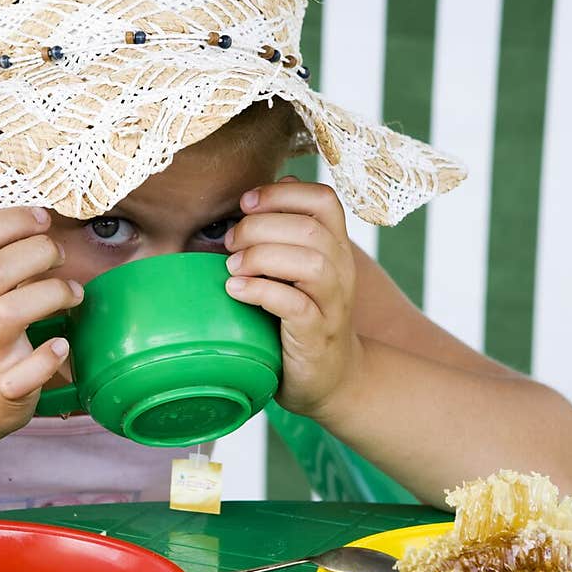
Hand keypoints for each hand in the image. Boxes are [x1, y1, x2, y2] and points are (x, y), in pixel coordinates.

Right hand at [0, 207, 82, 443]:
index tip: (42, 216)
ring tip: (74, 294)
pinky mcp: (3, 388)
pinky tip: (61, 346)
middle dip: (38, 252)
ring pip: (10, 314)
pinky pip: (24, 373)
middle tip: (61, 256)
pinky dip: (47, 358)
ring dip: (51, 296)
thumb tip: (1, 188)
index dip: (10, 220)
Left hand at [223, 178, 361, 419]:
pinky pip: (295, 305)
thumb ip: (284, 236)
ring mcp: (332, 304)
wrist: (331, 378)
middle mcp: (341, 270)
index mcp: (335, 247)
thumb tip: (254, 198)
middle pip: (310, 227)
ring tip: (233, 268)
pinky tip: (236, 291)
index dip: (282, 193)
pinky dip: (261, 291)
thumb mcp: (296, 271)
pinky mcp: (317, 335)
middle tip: (230, 242)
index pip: (324, 200)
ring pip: (310, 262)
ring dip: (261, 257)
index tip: (246, 203)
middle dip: (260, 226)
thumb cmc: (302, 317)